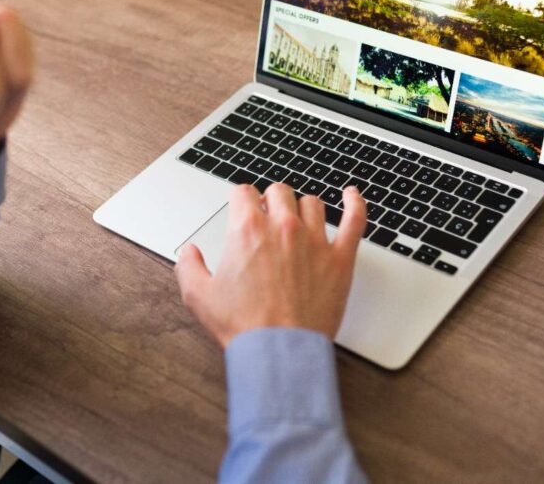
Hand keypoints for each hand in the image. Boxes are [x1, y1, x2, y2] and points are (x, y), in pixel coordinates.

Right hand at [175, 183, 366, 347]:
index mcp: (247, 229)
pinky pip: (355, 219)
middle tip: (268, 216)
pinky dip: (354, 203)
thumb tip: (189, 252)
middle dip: (270, 201)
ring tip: (299, 218)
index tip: (242, 207)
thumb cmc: (243, 326)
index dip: (241, 199)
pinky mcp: (340, 258)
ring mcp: (315, 240)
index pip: (244, 192)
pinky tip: (352, 195)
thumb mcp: (198, 296)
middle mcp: (282, 227)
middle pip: (279, 192)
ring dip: (302, 207)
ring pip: (312, 203)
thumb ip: (188, 266)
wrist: (279, 351)